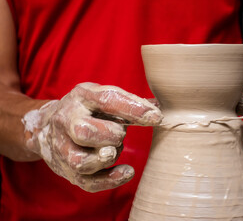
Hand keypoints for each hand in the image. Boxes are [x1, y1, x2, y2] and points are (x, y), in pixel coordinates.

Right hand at [22, 82, 162, 191]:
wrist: (46, 125)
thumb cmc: (87, 110)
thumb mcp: (102, 97)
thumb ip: (129, 103)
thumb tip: (160, 108)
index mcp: (81, 97)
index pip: (107, 100)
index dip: (134, 109)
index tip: (157, 117)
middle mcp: (66, 120)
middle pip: (84, 131)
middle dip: (111, 135)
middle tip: (120, 134)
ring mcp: (62, 147)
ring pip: (81, 161)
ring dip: (106, 157)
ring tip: (114, 150)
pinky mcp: (66, 169)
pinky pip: (87, 181)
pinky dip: (110, 180)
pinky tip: (127, 172)